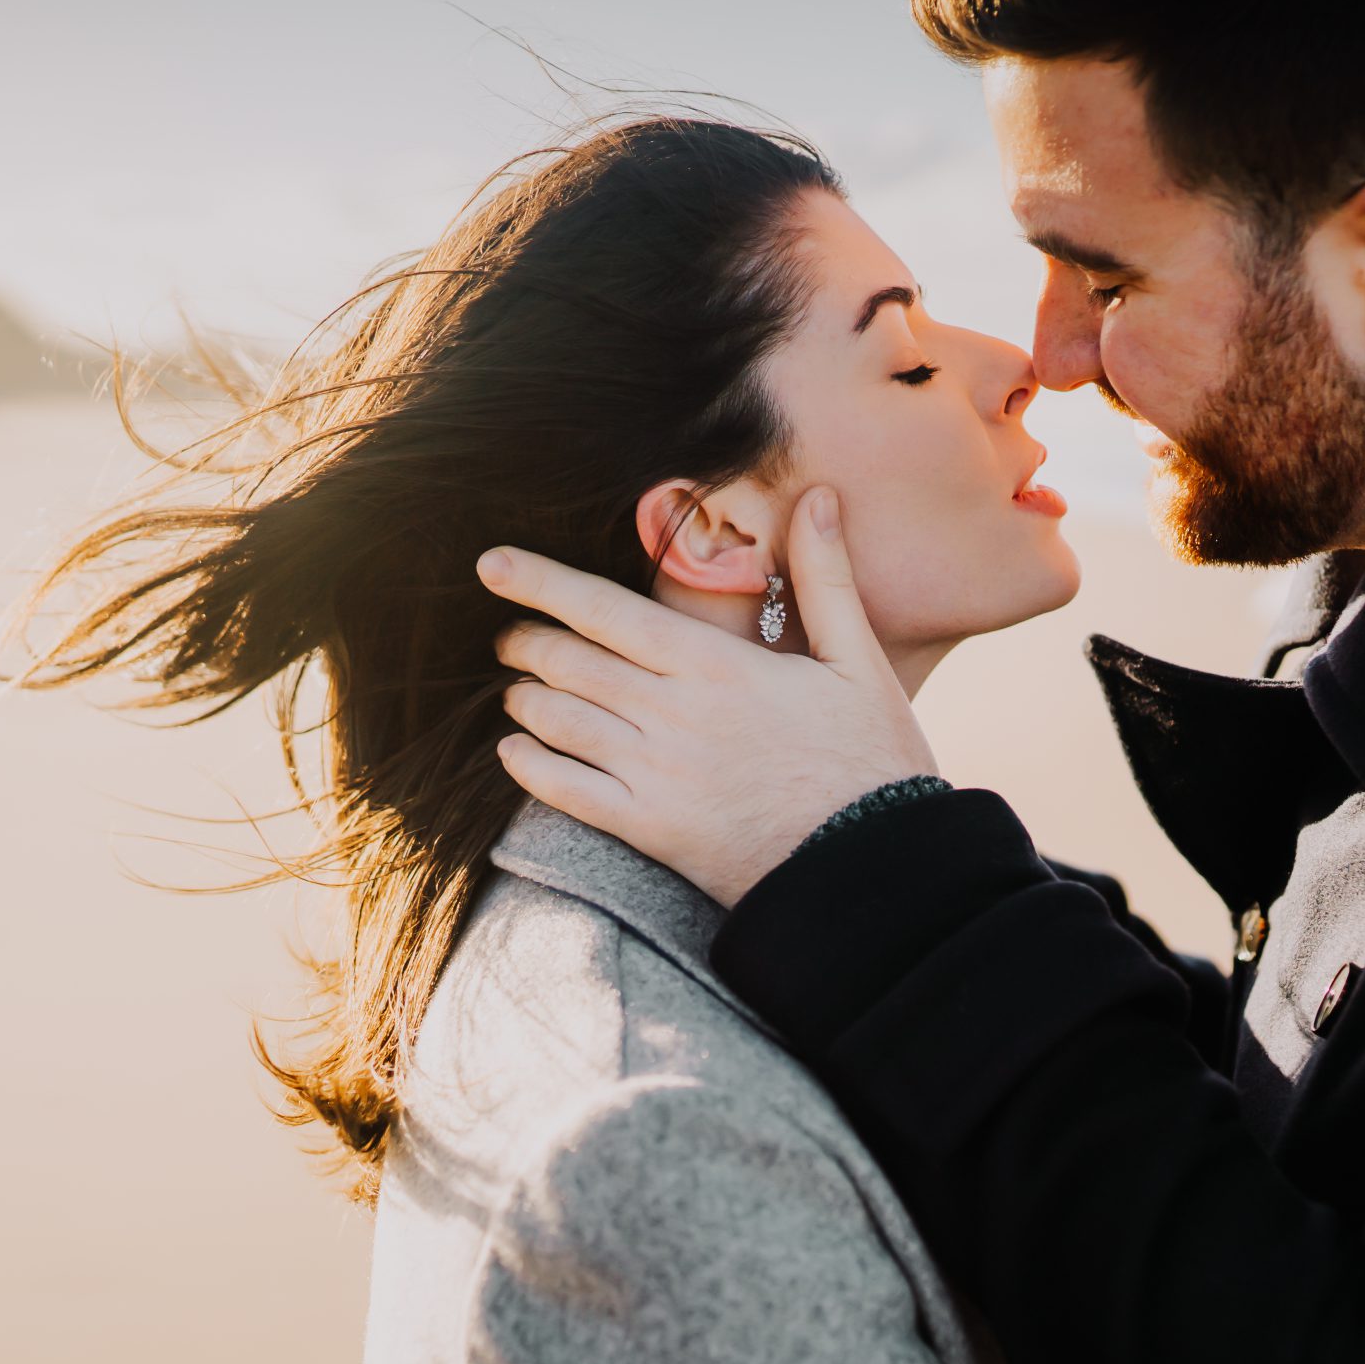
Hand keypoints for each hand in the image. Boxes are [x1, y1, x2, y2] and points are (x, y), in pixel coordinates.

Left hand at [480, 486, 939, 905]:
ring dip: (525, 697)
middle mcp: (673, 715)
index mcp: (716, 666)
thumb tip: (816, 496)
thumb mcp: (859, 660)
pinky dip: (530, 765)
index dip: (541, 582)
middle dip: (525, 641)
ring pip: (559, 721)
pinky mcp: (651, 830)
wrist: (873, 867)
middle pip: (569, 662)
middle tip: (508, 634)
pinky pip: (567, 791)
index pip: (606, 610)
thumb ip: (826, 577)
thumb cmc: (871, 760)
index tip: (491, 565)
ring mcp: (656, 776)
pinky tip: (516, 750)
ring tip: (517, 686)